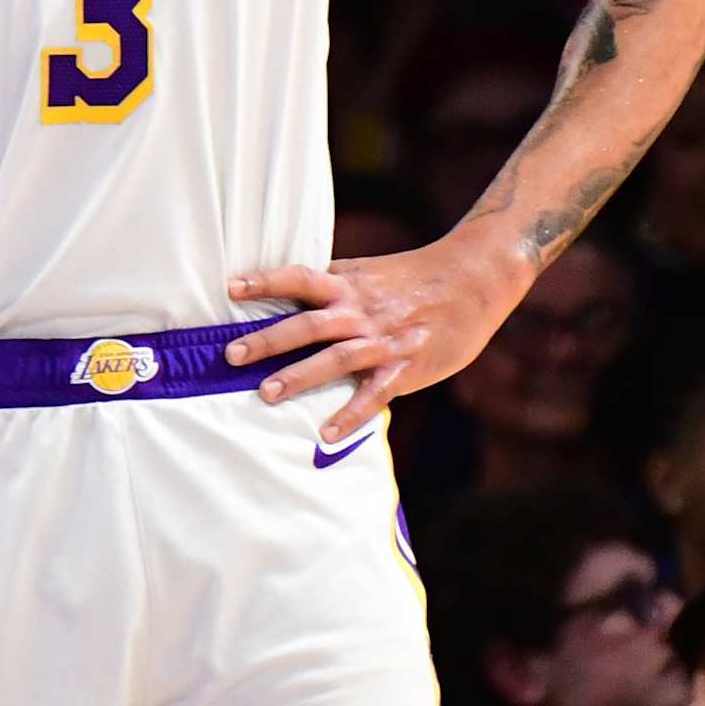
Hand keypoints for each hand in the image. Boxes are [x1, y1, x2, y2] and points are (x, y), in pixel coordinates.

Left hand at [227, 242, 518, 441]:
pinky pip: (374, 394)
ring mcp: (384, 340)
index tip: (231, 288)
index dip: (266, 281)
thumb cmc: (415, 278)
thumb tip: (291, 292)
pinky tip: (326, 433)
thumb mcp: (371, 272)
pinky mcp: (406, 367)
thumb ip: (335, 285)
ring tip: (266, 393)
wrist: (474, 278)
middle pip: (308, 323)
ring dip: (299, 376)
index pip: (300, 278)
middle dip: (268, 340)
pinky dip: (351, 414)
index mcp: (349, 284)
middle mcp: (362, 310)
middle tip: (230, 355)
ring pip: (335, 358)